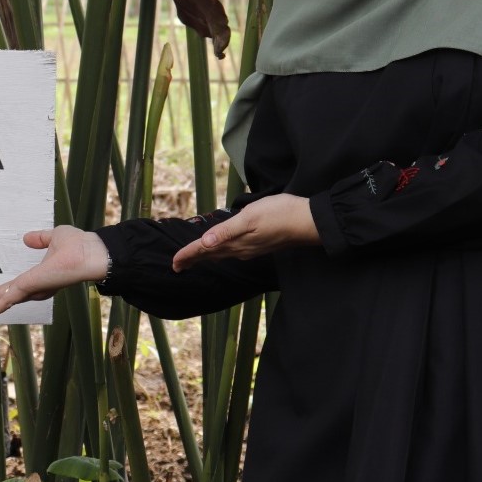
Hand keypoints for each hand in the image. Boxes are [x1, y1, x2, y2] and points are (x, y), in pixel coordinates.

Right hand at [0, 225, 109, 323]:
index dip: (4, 291)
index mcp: (42, 276)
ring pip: (6, 299)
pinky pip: (9, 298)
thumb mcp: (55, 237)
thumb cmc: (80, 245)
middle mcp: (38, 286)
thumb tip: (26, 238)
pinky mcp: (31, 286)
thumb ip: (40, 239)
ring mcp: (34, 288)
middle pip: (10, 296)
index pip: (18, 286)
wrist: (92, 253)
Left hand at [170, 194, 318, 272]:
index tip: (173, 264)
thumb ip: (226, 231)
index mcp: (235, 243)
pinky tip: (222, 250)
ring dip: (206, 257)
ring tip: (194, 259)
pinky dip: (220, 252)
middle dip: (193, 259)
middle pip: (211, 256)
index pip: (205, 250)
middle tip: (177, 266)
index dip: (188, 255)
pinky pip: (232, 252)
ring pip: (221, 255)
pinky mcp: (259, 245)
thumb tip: (205, 242)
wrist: (308, 221)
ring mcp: (250, 248)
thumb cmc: (279, 214)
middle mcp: (241, 249)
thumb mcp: (250, 218)